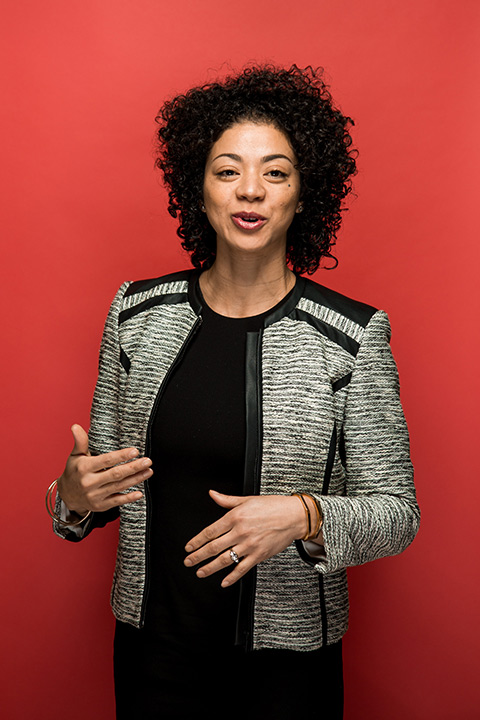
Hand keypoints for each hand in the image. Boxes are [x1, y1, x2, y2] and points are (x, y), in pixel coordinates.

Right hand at [57, 424, 152, 514]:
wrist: (67, 495)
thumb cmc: (75, 471)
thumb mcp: (75, 455)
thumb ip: (80, 441)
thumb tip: (76, 426)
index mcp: (84, 468)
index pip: (106, 460)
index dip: (121, 456)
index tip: (135, 451)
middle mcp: (89, 482)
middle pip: (116, 474)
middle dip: (133, 467)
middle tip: (148, 461)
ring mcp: (95, 495)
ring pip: (119, 486)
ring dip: (136, 479)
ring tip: (148, 471)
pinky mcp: (100, 505)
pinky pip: (117, 502)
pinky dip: (128, 498)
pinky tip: (139, 493)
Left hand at [184, 490, 305, 586]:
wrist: (293, 516)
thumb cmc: (272, 506)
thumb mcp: (247, 499)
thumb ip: (226, 500)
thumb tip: (212, 494)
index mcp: (235, 517)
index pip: (210, 531)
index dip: (197, 541)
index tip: (188, 547)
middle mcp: (240, 532)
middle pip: (214, 547)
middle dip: (198, 556)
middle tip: (188, 562)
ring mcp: (249, 545)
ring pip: (225, 560)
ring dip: (210, 568)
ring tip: (200, 572)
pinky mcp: (259, 555)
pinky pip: (242, 569)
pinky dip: (231, 577)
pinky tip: (223, 581)